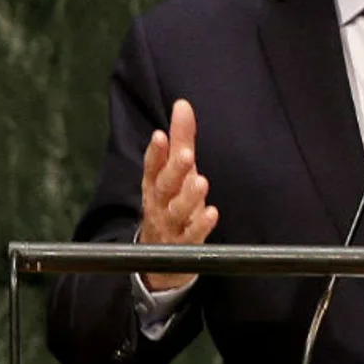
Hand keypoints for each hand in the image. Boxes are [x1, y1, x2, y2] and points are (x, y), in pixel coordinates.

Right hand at [138, 99, 218, 289]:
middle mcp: (158, 204)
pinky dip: (201, 225)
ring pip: (176, 211)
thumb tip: (183, 104)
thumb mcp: (175, 173)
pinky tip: (211, 213)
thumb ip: (181, 140)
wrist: (160, 258)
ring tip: (201, 182)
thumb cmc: (170, 204)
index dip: (155, 152)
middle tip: (186, 154)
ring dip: (188, 197)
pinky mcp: (183, 246)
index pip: (151, 166)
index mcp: (154, 185)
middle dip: (174, 170)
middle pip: (163, 186)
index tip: (160, 135)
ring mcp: (169, 225)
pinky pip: (191, 236)